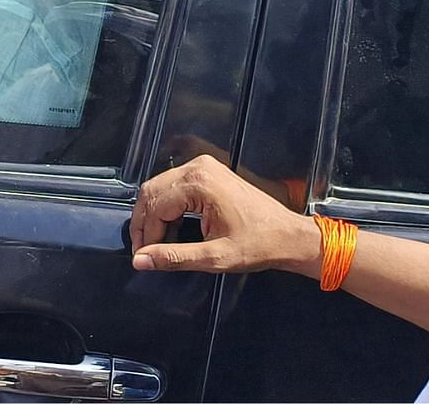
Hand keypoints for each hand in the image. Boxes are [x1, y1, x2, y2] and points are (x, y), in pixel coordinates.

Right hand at [130, 155, 318, 276]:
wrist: (287, 235)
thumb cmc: (259, 244)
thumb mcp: (214, 257)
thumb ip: (174, 257)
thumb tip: (141, 260)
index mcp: (199, 183)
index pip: (154, 206)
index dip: (144, 235)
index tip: (144, 257)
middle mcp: (198, 168)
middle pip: (151, 191)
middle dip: (143, 223)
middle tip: (144, 251)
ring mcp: (203, 167)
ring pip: (159, 188)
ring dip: (153, 215)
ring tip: (156, 243)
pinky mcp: (207, 172)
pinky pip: (173, 186)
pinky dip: (166, 207)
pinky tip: (170, 229)